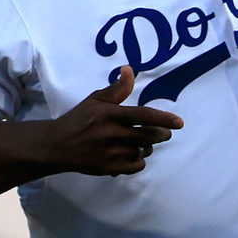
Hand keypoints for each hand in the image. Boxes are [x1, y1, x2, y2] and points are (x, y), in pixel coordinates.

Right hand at [46, 66, 183, 175]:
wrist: (57, 146)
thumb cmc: (79, 120)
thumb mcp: (95, 101)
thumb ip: (116, 89)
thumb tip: (130, 69)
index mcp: (109, 114)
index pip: (143, 116)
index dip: (164, 119)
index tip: (180, 123)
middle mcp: (111, 133)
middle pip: (149, 136)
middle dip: (161, 134)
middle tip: (163, 133)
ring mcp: (110, 152)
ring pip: (143, 151)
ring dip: (147, 147)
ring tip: (141, 142)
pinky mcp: (108, 168)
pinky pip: (135, 166)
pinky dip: (138, 161)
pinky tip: (131, 154)